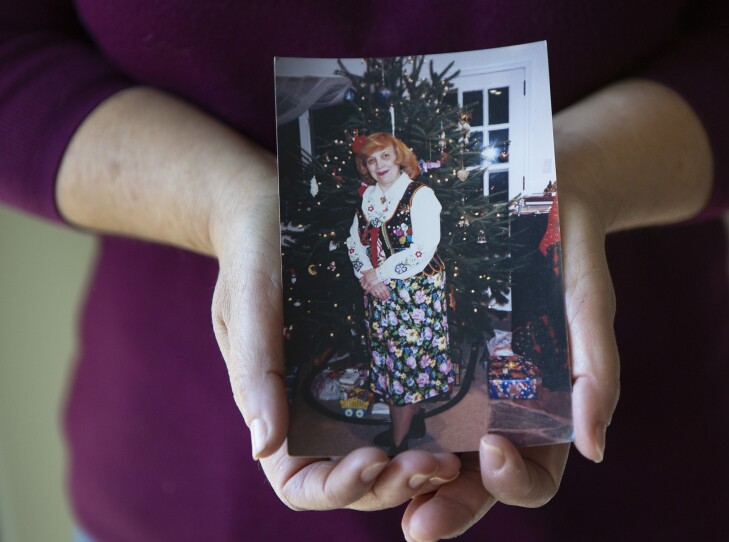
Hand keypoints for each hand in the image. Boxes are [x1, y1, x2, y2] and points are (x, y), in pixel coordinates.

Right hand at [209, 178, 460, 513]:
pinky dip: (433, 428)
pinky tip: (463, 423)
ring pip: (390, 455)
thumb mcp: (247, 305)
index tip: (370, 461)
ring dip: (419, 468)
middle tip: (431, 464)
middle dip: (392, 483)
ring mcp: (355, 392)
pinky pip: (410, 408)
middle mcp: (317, 412)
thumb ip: (254, 370)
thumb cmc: (253, 255)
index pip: (299, 482)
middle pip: (356, 479)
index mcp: (276, 411)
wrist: (278, 208)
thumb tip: (261, 447)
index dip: (335, 488)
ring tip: (451, 457)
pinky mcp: (384, 364)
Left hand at [398, 191, 618, 540]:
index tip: (492, 447)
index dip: (512, 482)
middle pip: (470, 486)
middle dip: (446, 510)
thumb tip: (597, 450)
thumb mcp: (587, 305)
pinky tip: (353, 431)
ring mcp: (454, 393)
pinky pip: (398, 407)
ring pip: (427, 459)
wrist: (525, 197)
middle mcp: (495, 416)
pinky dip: (380, 430)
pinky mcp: (418, 362)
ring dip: (403, 483)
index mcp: (541, 417)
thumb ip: (598, 372)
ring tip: (374, 481)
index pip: (530, 478)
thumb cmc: (567, 255)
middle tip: (417, 524)